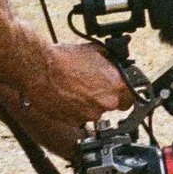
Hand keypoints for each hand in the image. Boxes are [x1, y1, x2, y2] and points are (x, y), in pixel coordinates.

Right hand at [14, 40, 132, 136]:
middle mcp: (106, 103)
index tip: (120, 90)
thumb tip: (114, 62)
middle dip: (105, 97)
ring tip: (75, 88)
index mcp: (116, 85)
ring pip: (95, 112)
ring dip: (89, 103)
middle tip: (92, 86)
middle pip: (113, 105)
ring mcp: (90, 115)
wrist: (40, 70)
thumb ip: (110, 61)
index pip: (132, 97)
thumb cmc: (64, 59)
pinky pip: (80, 117)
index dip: (125, 92)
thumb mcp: (95, 51)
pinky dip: (75, 109)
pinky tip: (67, 96)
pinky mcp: (74, 122)